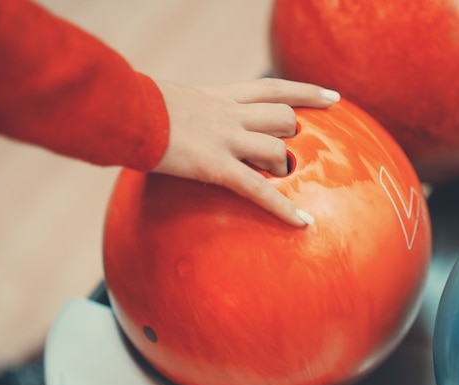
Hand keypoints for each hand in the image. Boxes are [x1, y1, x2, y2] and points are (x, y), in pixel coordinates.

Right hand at [151, 78, 339, 226]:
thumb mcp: (172, 100)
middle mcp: (231, 113)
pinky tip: (303, 223)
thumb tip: (190, 123)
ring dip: (283, 166)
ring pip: (277, 149)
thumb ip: (192, 110)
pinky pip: (258, 189)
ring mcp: (226, 139)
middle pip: (285, 117)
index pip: (275, 87)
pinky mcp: (216, 165)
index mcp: (222, 96)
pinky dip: (282, 208)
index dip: (307, 92)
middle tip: (289, 153)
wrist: (125, 110)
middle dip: (294, 135)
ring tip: (278, 179)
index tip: (333, 98)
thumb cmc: (138, 106)